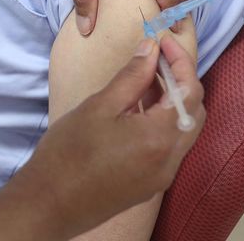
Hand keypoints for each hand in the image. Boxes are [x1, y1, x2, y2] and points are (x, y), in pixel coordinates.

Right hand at [14, 35, 204, 238]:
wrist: (50, 202)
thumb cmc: (69, 152)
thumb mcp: (99, 106)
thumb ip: (131, 77)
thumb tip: (151, 49)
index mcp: (159, 138)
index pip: (190, 91)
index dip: (181, 61)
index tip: (163, 41)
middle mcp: (170, 160)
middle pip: (194, 111)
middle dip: (181, 80)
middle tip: (156, 58)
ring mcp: (163, 176)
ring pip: (184, 130)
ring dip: (173, 101)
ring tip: (145, 79)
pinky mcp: (151, 184)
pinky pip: (170, 147)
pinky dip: (163, 122)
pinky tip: (138, 109)